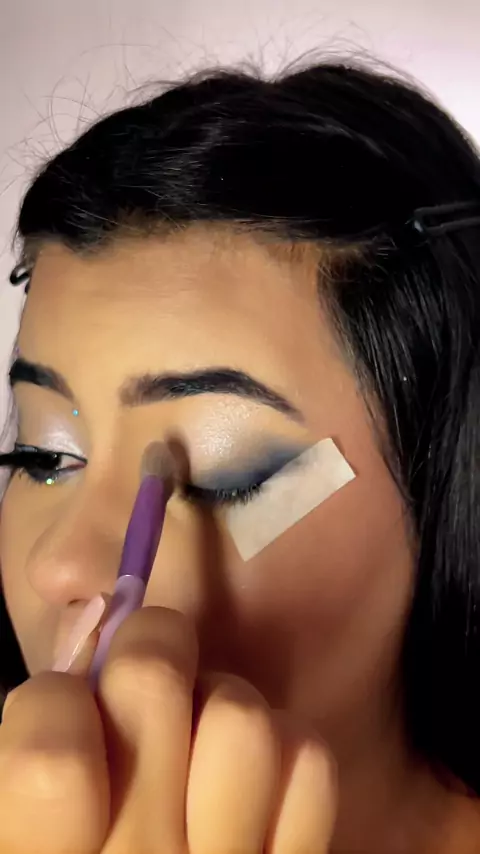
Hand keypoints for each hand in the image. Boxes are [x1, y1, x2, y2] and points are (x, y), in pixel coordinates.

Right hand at [0, 607, 335, 852]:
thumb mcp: (29, 829)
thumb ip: (36, 751)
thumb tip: (88, 620)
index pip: (46, 750)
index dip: (55, 706)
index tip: (71, 716)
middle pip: (151, 677)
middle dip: (147, 655)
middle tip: (144, 688)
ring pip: (238, 711)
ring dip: (218, 708)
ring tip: (198, 746)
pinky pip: (307, 761)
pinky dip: (283, 761)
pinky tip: (255, 795)